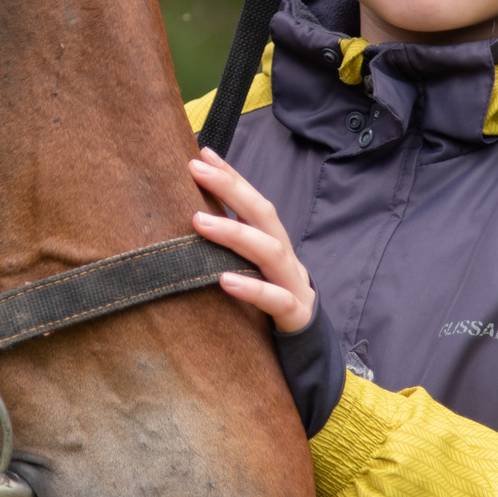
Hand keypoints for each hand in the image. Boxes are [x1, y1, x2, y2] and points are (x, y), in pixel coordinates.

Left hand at [190, 148, 316, 334]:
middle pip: (263, 214)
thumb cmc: (271, 298)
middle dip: (231, 188)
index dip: (230, 176)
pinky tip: (224, 281)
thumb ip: (230, 246)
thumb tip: (189, 219)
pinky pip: (276, 300)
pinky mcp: (294, 314)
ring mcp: (292, 283)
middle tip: (195, 169)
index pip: (252, 201)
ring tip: (199, 221)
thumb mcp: (252, 268)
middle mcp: (284, 256)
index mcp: (273, 242)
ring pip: (270, 252)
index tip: (201, 154)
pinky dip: (252, 288)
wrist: (308, 342)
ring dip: (234, 233)